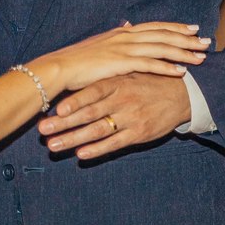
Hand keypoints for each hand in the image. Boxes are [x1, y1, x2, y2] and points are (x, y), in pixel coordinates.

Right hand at [37, 22, 209, 92]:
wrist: (60, 67)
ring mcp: (123, 49)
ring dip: (182, 52)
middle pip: (162, 35)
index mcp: (121, 32)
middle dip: (186, 38)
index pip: (154, 27)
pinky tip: (181, 71)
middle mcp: (125, 36)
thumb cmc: (77, 60)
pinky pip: (150, 64)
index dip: (174, 27)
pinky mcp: (121, 63)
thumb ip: (116, 36)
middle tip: (206, 40)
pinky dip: (167, 67)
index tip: (192, 28)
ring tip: (201, 57)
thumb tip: (126, 24)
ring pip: (160, 48)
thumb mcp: (99, 44)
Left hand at [37, 73, 191, 159]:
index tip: (55, 109)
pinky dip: (97, 149)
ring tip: (53, 146)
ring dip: (73, 139)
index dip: (74, 102)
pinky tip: (81, 154)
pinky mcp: (139, 134)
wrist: (182, 94)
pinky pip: (115, 143)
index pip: (92, 92)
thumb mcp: (128, 71)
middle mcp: (122, 100)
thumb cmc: (147, 80)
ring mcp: (130, 118)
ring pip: (97, 131)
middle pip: (89, 114)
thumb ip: (104, 73)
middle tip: (42, 131)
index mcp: (117, 82)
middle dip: (64, 123)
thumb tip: (79, 70)